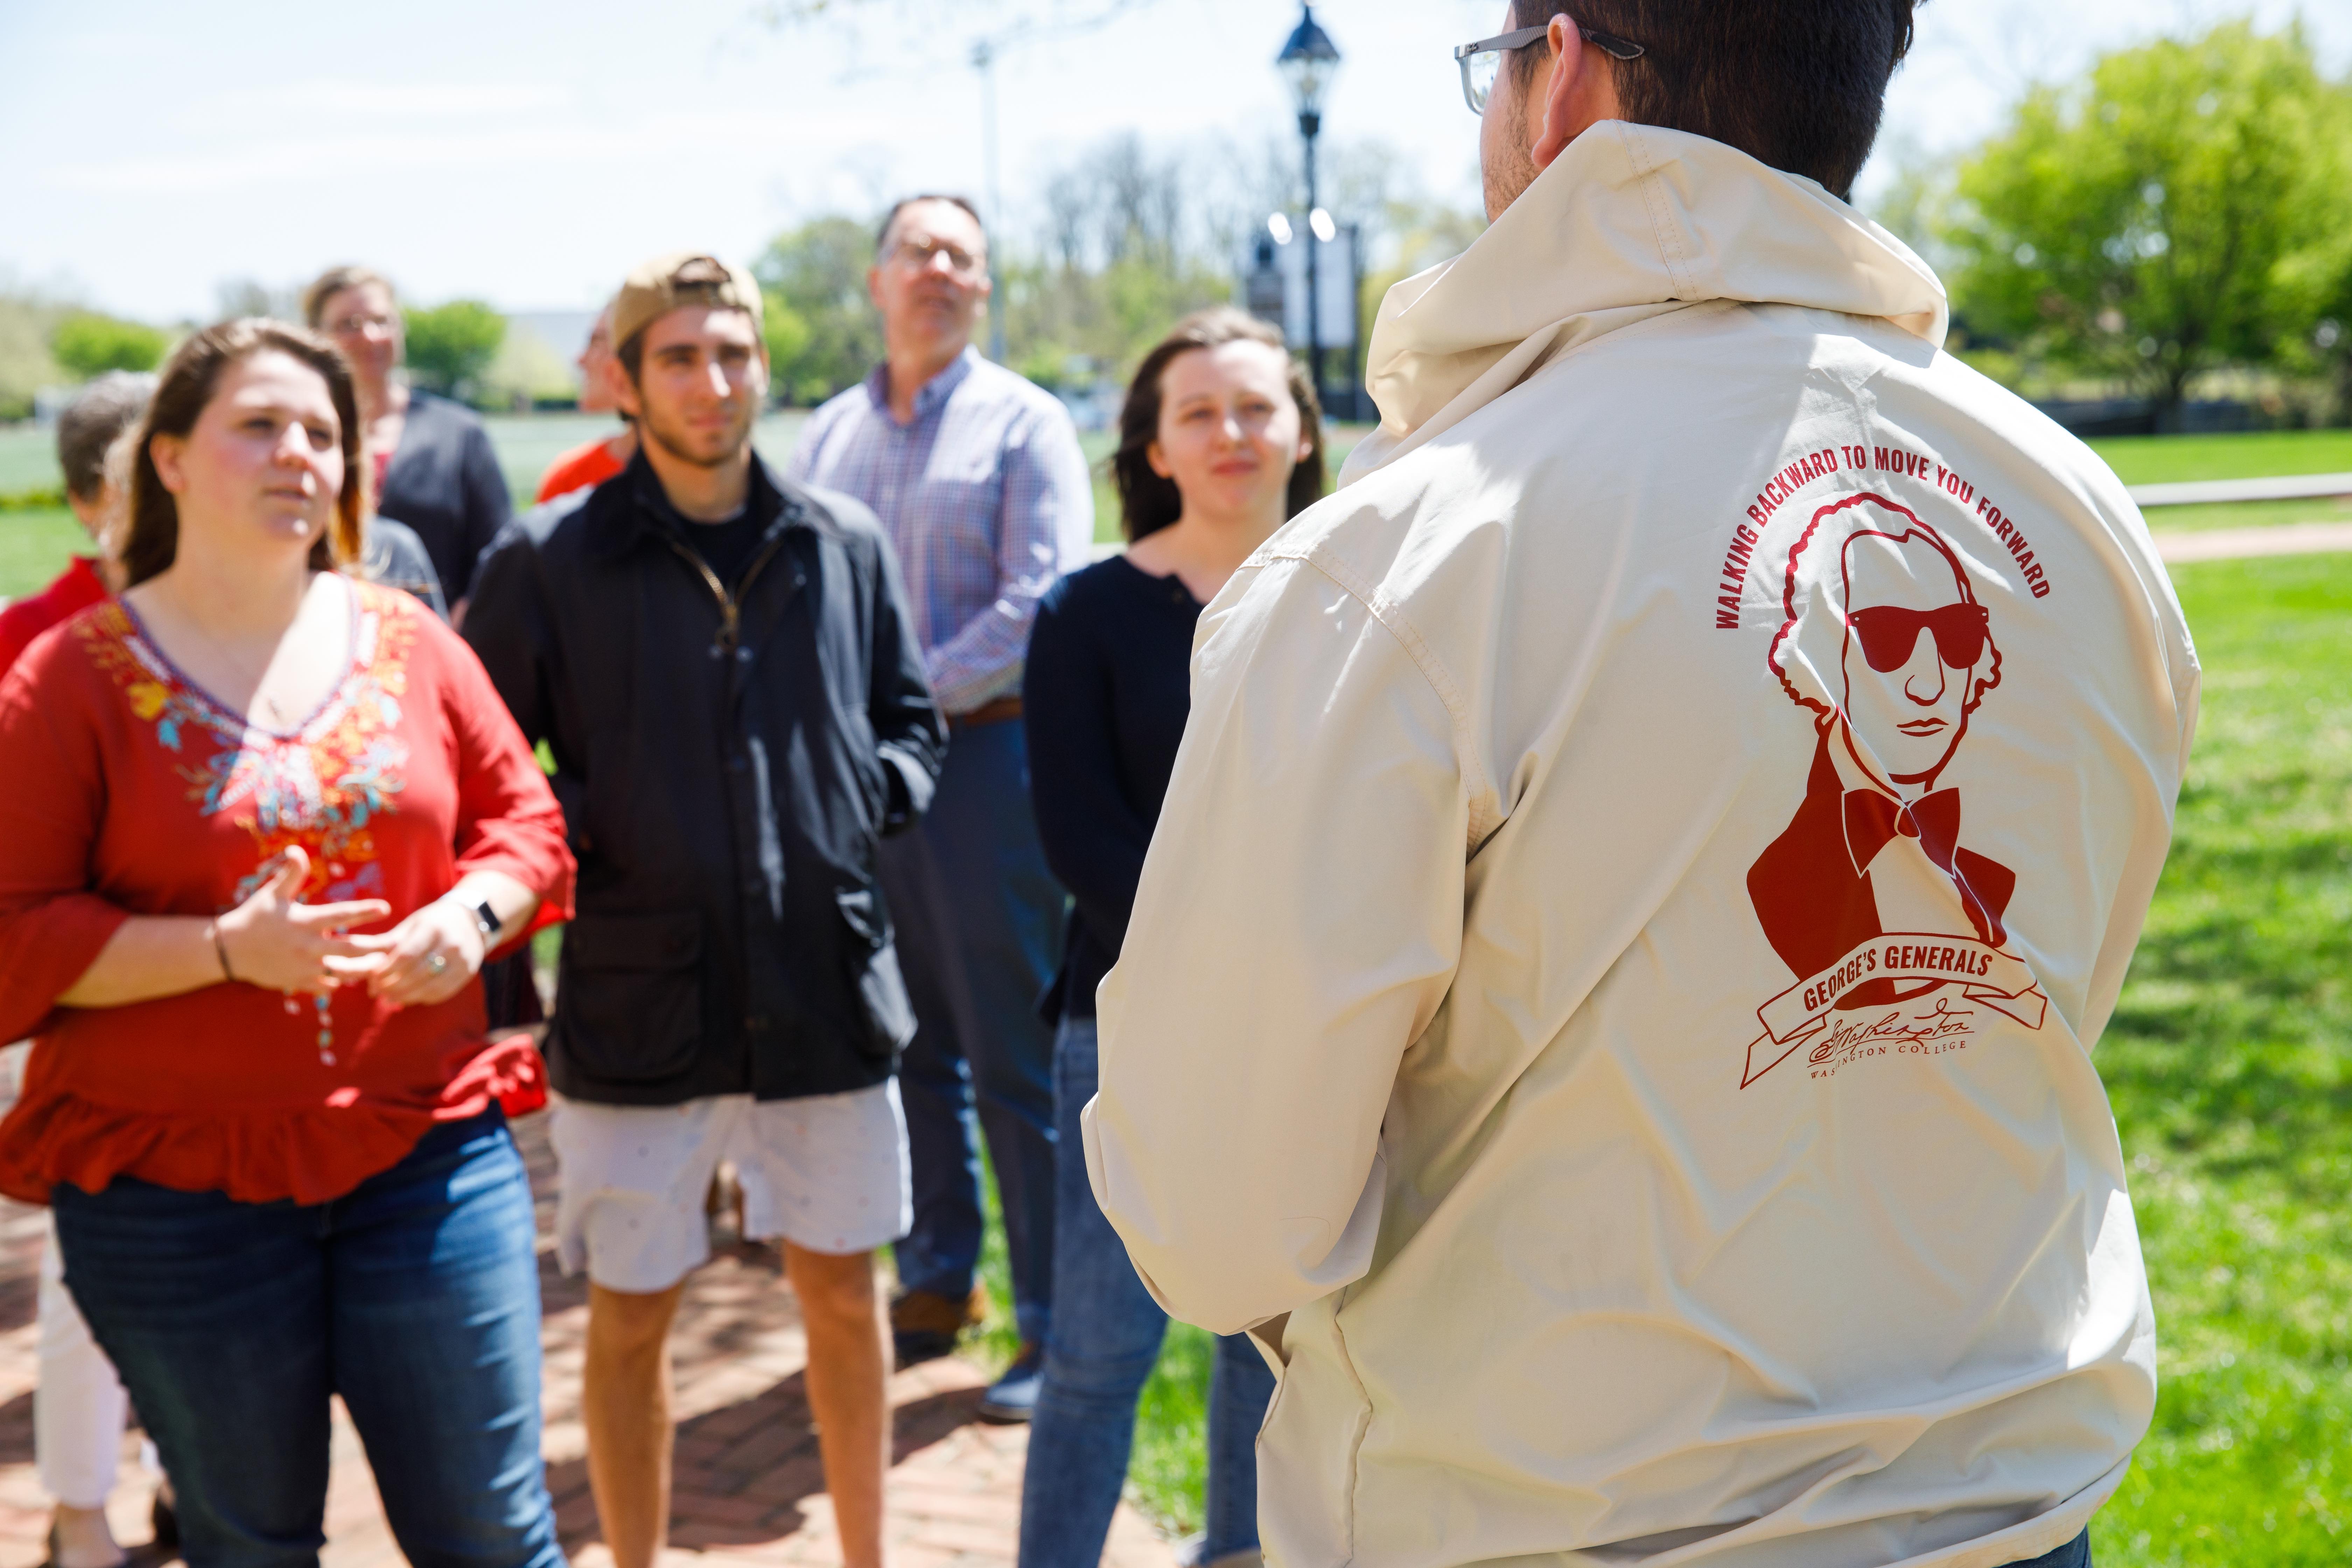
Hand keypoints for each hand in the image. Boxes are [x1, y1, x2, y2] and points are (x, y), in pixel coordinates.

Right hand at [215, 847, 391, 995]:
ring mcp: (303, 967)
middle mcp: (307, 946)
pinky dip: (340, 982)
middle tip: (399, 943)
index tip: (386, 908)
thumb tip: (297, 849)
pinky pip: (326, 985)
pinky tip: (352, 977)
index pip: (340, 915)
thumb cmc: (254, 917)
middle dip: (377, 947)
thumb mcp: (272, 893)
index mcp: (303, 922)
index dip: (364, 911)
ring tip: (384, 964)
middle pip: (351, 949)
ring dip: (364, 968)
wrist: (228, 950)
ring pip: (343, 971)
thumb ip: (290, 873)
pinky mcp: (297, 982)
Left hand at [330, 895, 486, 1007]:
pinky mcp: (468, 972)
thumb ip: (387, 945)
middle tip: (377, 992)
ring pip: (430, 986)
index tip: (372, 979)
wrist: (472, 920)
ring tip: (389, 998)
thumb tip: (365, 971)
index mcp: (433, 928)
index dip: (387, 971)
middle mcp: (451, 944)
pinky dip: (423, 997)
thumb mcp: (410, 926)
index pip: (406, 955)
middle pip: (417, 973)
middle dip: (393, 986)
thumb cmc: (432, 922)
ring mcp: (463, 960)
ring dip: (406, 996)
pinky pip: (442, 992)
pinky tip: (410, 997)